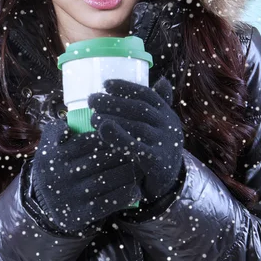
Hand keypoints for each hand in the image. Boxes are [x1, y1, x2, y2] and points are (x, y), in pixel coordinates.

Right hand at [31, 119, 141, 232]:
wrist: (45, 204)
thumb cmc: (55, 166)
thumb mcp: (47, 145)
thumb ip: (56, 129)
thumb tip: (69, 126)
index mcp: (55, 155)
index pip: (88, 141)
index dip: (110, 137)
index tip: (126, 134)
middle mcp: (60, 176)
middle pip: (99, 160)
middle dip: (121, 153)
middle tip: (139, 149)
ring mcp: (70, 196)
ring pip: (105, 180)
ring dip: (126, 173)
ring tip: (140, 167)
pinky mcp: (80, 215)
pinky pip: (106, 204)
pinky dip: (123, 196)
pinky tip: (135, 191)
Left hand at [88, 76, 184, 202]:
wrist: (169, 181)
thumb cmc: (157, 147)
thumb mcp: (161, 125)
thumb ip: (157, 105)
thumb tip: (161, 79)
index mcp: (167, 114)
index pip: (147, 95)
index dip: (126, 87)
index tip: (105, 84)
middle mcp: (169, 126)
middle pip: (139, 109)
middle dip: (113, 102)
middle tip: (92, 99)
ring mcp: (165, 143)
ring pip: (137, 126)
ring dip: (113, 118)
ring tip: (93, 117)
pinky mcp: (158, 161)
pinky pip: (137, 147)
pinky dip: (119, 137)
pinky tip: (103, 131)